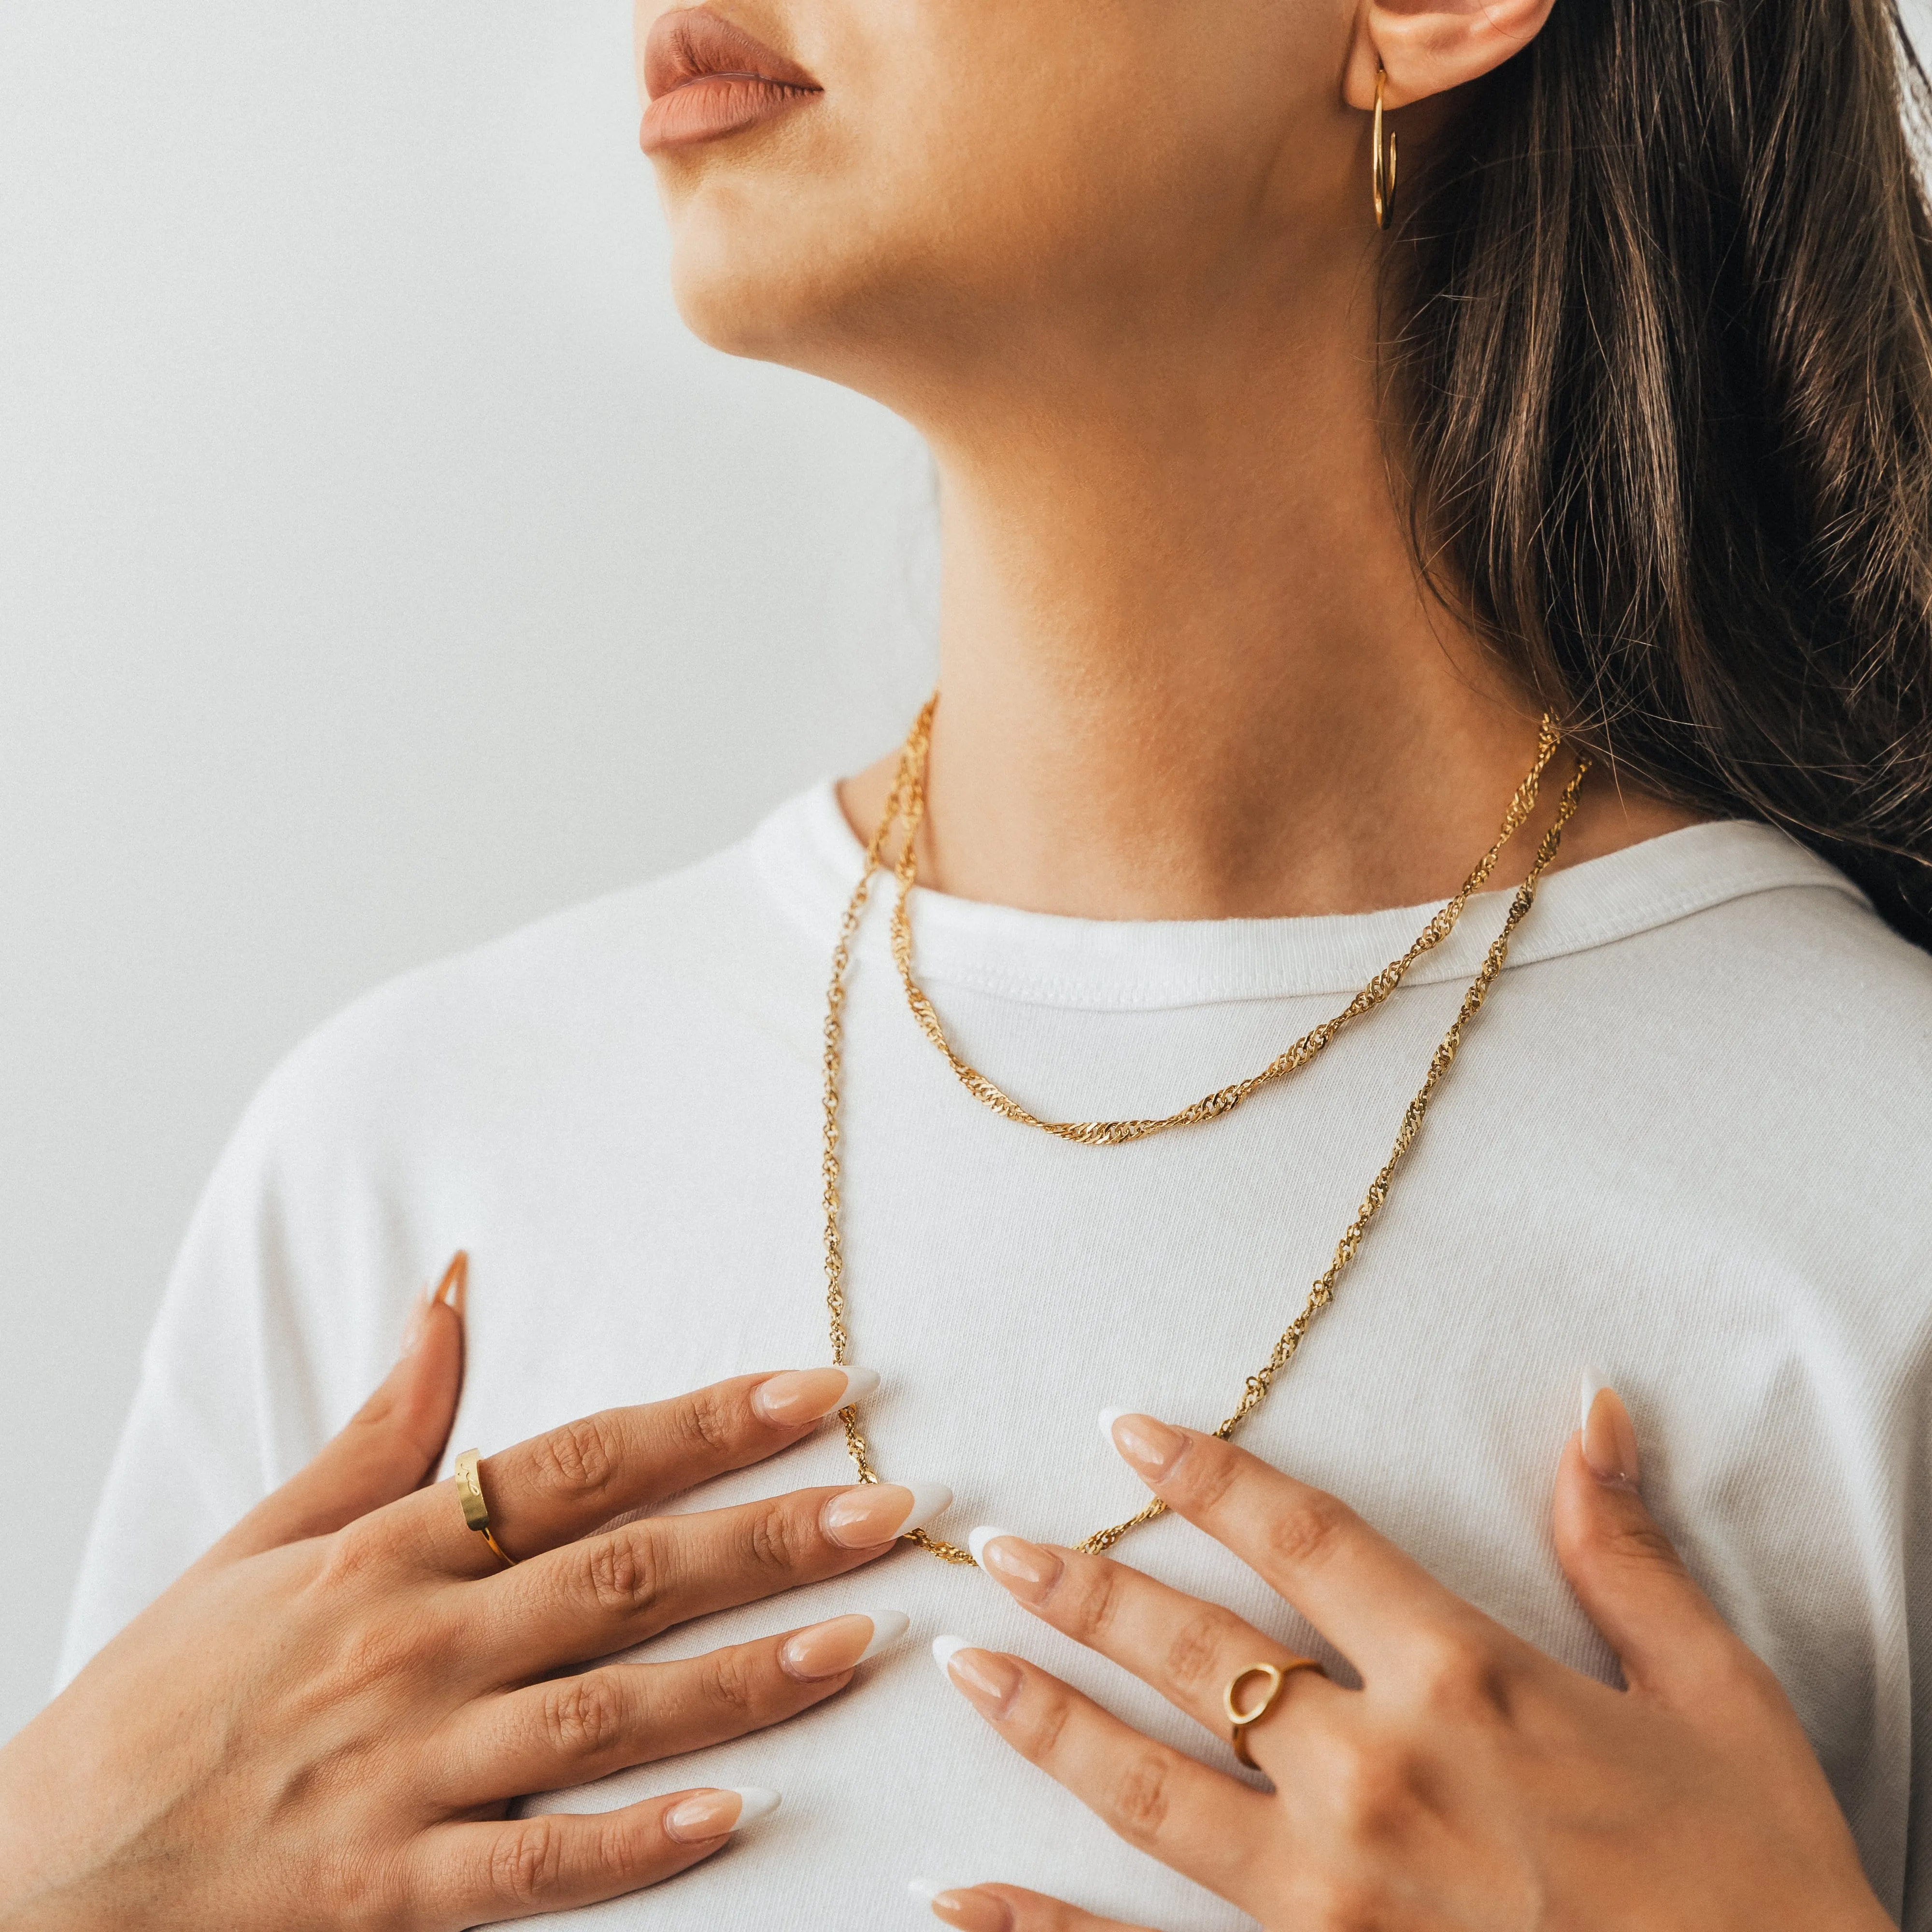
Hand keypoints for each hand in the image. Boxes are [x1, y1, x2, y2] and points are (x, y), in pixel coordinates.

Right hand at [0, 1258, 936, 1929]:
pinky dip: (638, 1838)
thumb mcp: (259, 1538)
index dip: (706, 1421)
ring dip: (744, 1674)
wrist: (32, 1880)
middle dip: (768, 1534)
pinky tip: (738, 1813)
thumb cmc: (156, 1697)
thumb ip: (383, 1423)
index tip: (816, 1389)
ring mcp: (406, 1774)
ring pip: (608, 1711)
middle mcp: (413, 1646)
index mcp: (388, 1551)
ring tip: (862, 1640)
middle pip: (624, 1572)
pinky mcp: (391, 1894)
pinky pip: (537, 1865)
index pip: (580, 1461)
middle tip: (890, 1507)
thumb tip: (453, 1287)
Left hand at [917, 1387, 1888, 1931]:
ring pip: (1155, 1790)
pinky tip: (963, 1895)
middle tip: (1001, 1550)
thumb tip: (1591, 1411)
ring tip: (967, 1667)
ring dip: (1049, 1721)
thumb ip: (1627, 1552)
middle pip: (1198, 1654)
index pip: (1301, 1539)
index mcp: (1468, 1679)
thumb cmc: (1755, 1876)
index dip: (1207, 1475)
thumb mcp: (1715, 1696)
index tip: (1128, 1435)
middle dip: (1089, 1593)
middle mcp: (1383, 1773)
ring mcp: (1341, 1897)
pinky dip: (1046, 1931)